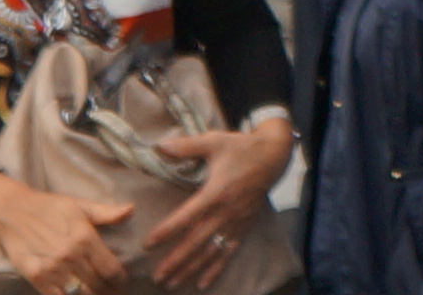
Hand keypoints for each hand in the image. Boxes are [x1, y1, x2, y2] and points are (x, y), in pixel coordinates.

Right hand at [0, 168, 135, 294]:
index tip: (123, 282)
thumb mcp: (79, 205)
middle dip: (109, 291)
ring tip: (97, 293)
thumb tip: (131, 210)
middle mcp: (71, 255)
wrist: (11, 213)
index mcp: (85, 237)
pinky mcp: (36, 278)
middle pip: (98, 284)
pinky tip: (76, 294)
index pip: (111, 268)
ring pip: (81, 293)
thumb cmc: (48, 207)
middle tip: (112, 292)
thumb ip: (106, 213)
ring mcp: (53, 268)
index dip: (120, 280)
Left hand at [143, 113, 291, 282]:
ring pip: (210, 251)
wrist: (274, 155)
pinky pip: (229, 252)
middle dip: (176, 260)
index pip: (186, 217)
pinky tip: (203, 283)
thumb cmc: (241, 147)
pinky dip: (216, 269)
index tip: (148, 245)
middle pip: (197, 241)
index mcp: (216, 191)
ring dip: (191, 269)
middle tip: (157, 276)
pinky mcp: (244, 226)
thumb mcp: (214, 141)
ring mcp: (236, 222)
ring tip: (172, 283)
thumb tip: (159, 145)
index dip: (167, 232)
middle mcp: (226, 211)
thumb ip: (186, 146)